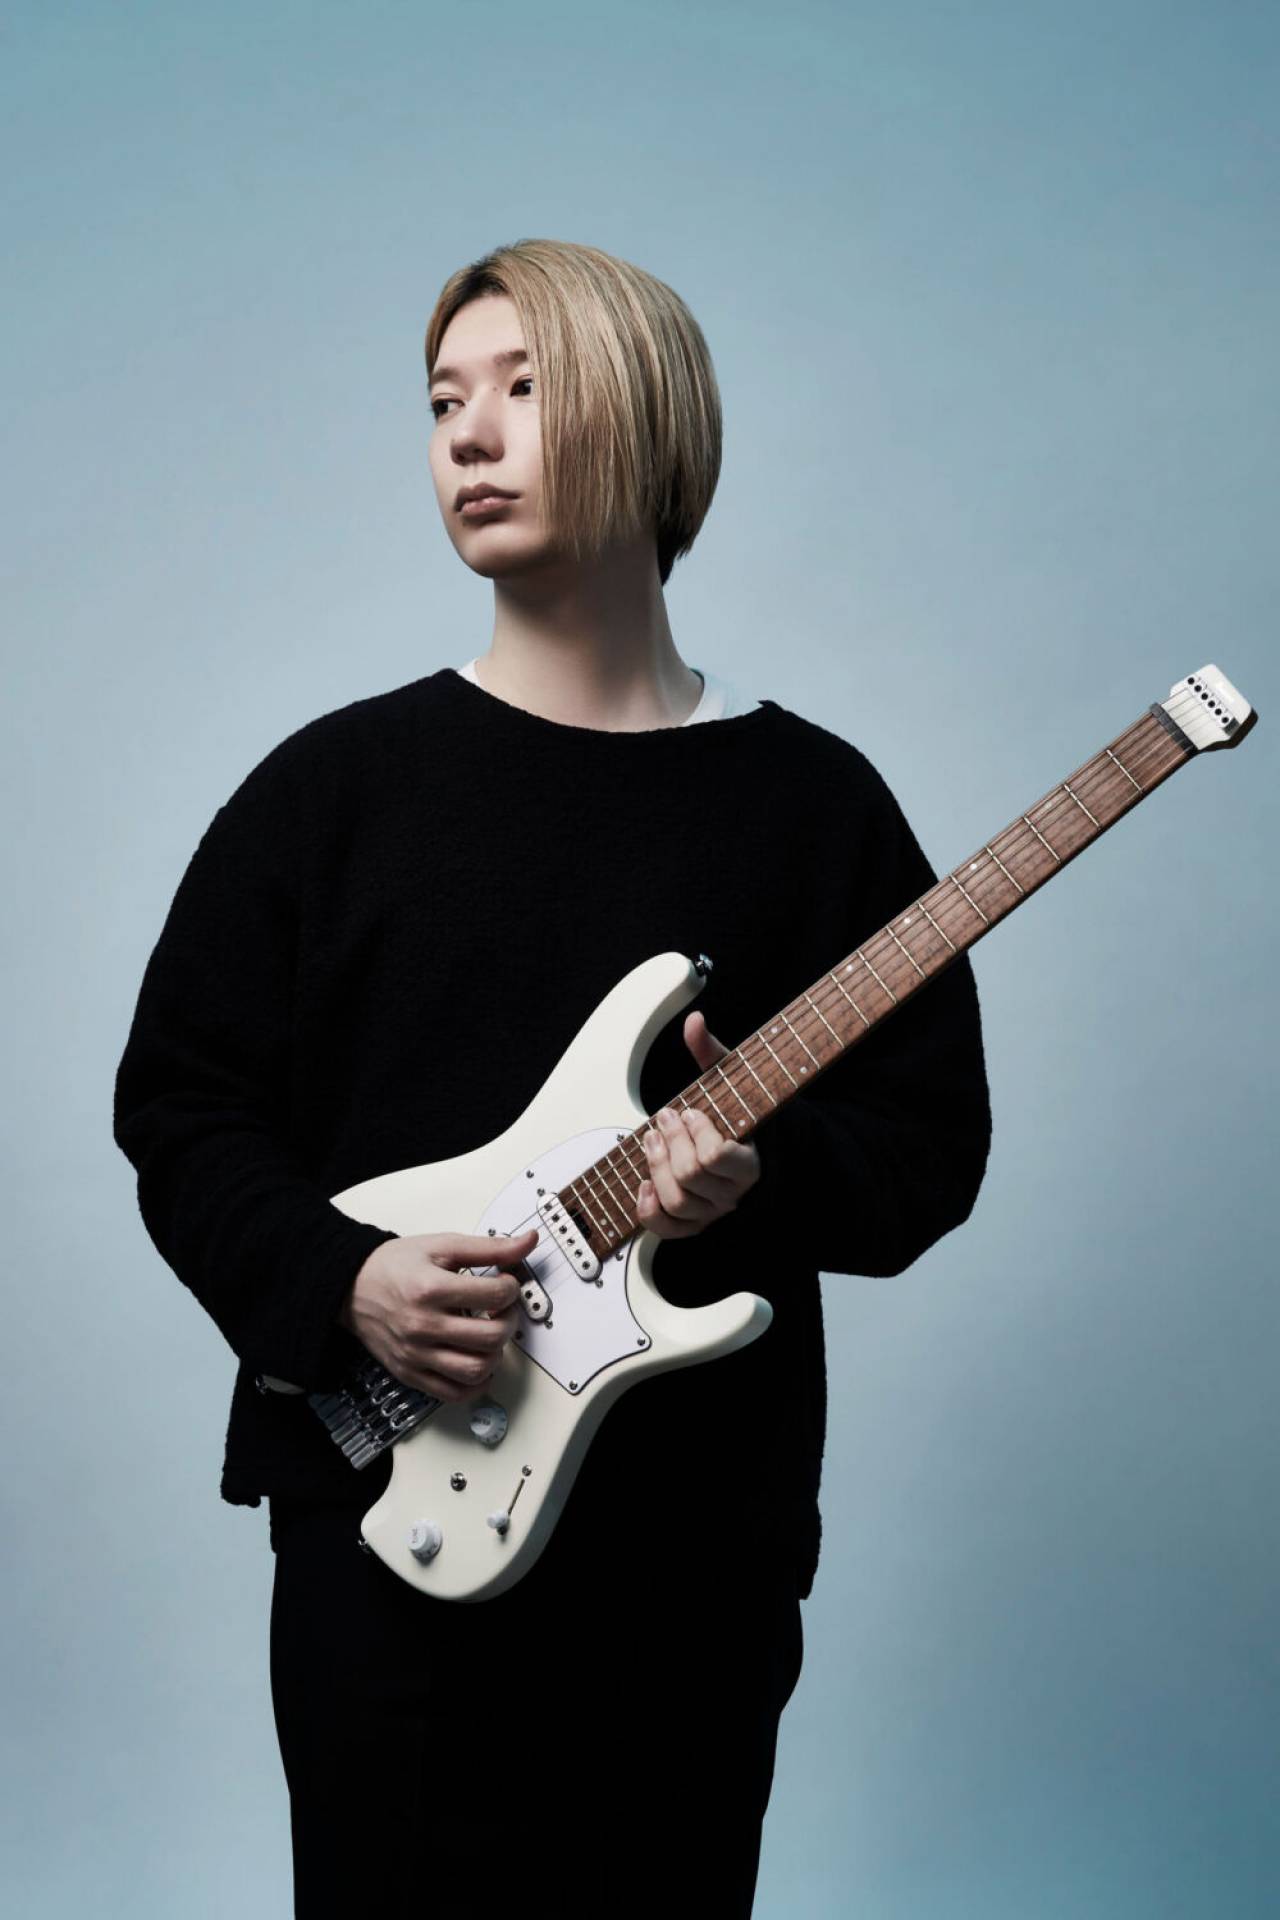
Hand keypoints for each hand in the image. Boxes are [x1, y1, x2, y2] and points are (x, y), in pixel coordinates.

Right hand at [340, 1226, 538, 1398]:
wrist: (350, 1286)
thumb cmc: (394, 1266)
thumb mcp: (442, 1246)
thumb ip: (489, 1248)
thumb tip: (527, 1242)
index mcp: (431, 1289)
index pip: (495, 1295)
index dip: (511, 1286)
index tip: (505, 1283)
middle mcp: (423, 1326)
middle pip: (491, 1337)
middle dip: (509, 1320)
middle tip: (503, 1309)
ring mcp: (416, 1354)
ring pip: (476, 1371)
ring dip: (496, 1354)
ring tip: (490, 1335)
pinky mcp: (411, 1373)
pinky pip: (453, 1394)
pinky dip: (475, 1384)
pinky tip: (478, 1362)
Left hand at [637, 1011, 761, 1238]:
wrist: (754, 1152)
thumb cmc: (738, 1113)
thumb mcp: (729, 1081)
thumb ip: (711, 1053)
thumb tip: (694, 1022)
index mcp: (750, 1162)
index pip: (717, 1156)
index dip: (696, 1130)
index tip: (689, 1110)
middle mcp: (734, 1194)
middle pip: (691, 1175)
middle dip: (670, 1141)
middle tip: (663, 1118)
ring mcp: (713, 1212)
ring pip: (677, 1201)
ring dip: (656, 1167)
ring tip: (651, 1140)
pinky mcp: (694, 1224)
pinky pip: (668, 1230)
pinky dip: (649, 1209)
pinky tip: (643, 1183)